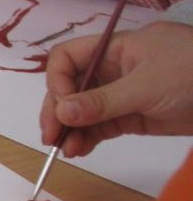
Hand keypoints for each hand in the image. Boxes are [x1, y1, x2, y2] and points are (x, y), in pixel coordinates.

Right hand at [38, 21, 192, 156]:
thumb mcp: (147, 86)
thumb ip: (102, 101)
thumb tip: (62, 112)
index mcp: (116, 49)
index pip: (68, 58)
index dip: (58, 82)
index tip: (62, 108)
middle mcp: (114, 70)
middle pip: (71, 88)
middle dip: (59, 112)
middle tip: (52, 139)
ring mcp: (123, 94)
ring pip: (84, 111)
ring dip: (72, 130)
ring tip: (68, 151)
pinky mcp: (134, 117)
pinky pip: (101, 127)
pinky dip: (88, 139)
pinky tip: (80, 150)